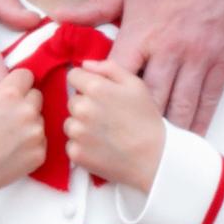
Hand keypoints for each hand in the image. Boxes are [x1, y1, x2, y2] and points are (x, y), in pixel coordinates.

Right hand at [0, 45, 45, 223]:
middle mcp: (27, 111)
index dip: (15, 84)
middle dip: (23, 101)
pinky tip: (12, 148)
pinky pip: (42, 141)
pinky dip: (31, 143)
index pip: (26, 75)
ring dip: (28, 122)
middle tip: (3, 115)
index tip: (4, 95)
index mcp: (9, 93)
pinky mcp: (40, 154)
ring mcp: (35, 134)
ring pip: (39, 118)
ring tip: (5, 134)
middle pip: (35, 95)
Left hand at [56, 0, 223, 134]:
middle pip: (146, 100)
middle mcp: (169, 51)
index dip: (103, 96)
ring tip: (153, 150)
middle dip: (133, 123)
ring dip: (165, 132)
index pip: (116, 76)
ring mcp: (197, 60)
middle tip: (121, 138)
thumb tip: (56, 15)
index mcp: (142, 33)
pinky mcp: (221, 64)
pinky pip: (208, 102)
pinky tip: (188, 138)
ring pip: (179, 107)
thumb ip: (93, 7)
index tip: (94, 109)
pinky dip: (198, 123)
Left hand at [65, 59, 164, 192]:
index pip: (73, 76)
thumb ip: (109, 68)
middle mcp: (82, 109)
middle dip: (84, 105)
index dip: (85, 82)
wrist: (153, 158)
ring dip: (81, 126)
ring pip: (70, 123)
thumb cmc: (146, 119)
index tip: (97, 93)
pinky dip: (82, 146)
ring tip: (104, 133)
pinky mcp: (76, 154)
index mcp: (95, 88)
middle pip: (72, 101)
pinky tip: (100, 147)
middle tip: (105, 116)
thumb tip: (85, 64)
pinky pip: (71, 144)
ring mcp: (77, 133)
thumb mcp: (135, 84)